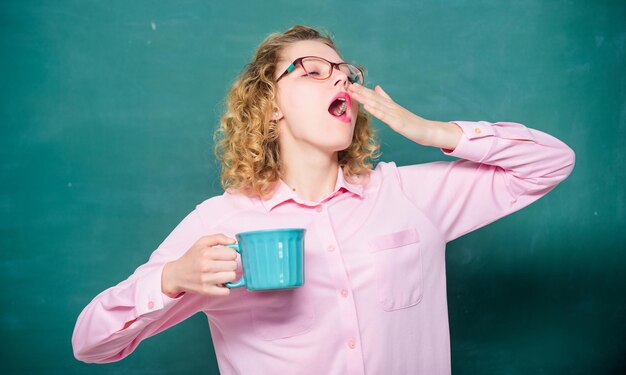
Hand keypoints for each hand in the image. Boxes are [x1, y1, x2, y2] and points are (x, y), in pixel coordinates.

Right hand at [161, 234, 237, 297]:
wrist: (176, 275)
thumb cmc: (191, 257)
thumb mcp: (202, 242)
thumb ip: (219, 238)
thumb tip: (233, 242)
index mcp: (206, 253)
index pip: (232, 253)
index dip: (231, 253)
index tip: (225, 255)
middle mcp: (206, 266)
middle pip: (234, 265)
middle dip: (230, 264)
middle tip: (223, 264)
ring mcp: (206, 280)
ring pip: (232, 277)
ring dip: (229, 275)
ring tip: (221, 273)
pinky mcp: (206, 291)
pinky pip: (226, 291)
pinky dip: (225, 288)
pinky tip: (220, 283)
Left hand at [348, 83, 462, 149]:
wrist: (427, 131)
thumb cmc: (412, 122)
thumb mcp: (396, 110)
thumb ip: (386, 99)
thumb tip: (376, 87)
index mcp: (390, 105)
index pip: (375, 96)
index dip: (363, 90)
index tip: (351, 85)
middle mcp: (391, 107)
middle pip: (374, 98)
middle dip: (361, 92)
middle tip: (349, 85)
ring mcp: (395, 114)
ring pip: (377, 104)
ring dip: (365, 98)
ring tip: (354, 92)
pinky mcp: (398, 123)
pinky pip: (384, 116)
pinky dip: (375, 110)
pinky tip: (367, 105)